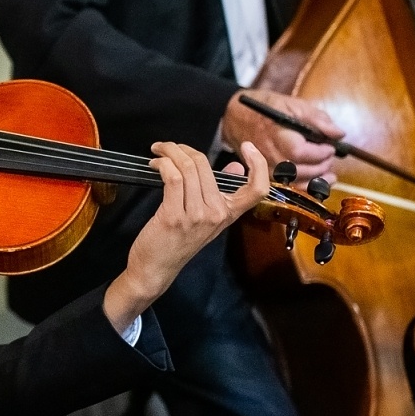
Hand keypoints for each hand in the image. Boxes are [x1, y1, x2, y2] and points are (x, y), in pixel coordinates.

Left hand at [103, 141, 270, 330]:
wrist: (156, 269)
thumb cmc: (177, 241)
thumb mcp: (206, 219)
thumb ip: (222, 193)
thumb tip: (236, 166)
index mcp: (229, 214)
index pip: (257, 189)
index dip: (259, 165)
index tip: (248, 147)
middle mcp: (217, 214)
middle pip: (206, 166)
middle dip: (183, 149)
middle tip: (169, 147)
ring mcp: (197, 216)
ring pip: (188, 168)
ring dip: (169, 153)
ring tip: (158, 151)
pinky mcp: (175, 216)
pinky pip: (172, 178)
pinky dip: (162, 164)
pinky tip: (155, 164)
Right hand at [220, 88, 340, 182]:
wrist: (238, 118)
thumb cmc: (266, 109)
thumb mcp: (293, 105)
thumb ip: (317, 119)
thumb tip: (338, 134)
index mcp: (276, 136)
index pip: (301, 152)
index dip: (320, 152)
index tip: (330, 146)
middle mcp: (269, 155)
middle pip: (300, 170)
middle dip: (322, 165)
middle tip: (329, 155)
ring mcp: (266, 168)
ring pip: (296, 182)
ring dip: (317, 178)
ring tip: (329, 170)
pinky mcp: (267, 175)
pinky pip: (290, 187)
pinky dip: (307, 186)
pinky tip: (320, 180)